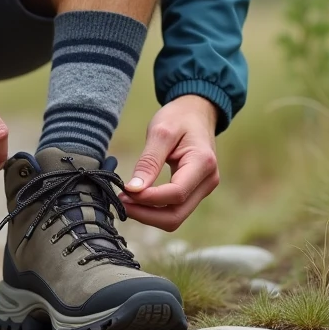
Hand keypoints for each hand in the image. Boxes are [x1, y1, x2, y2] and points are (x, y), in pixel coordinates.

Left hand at [118, 96, 219, 231]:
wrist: (197, 113)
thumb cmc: (179, 118)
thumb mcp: (161, 132)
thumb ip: (149, 162)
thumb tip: (134, 189)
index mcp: (203, 163)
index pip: (176, 193)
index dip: (149, 198)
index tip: (125, 192)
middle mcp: (208, 181)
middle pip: (176, 215)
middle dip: (146, 214)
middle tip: (121, 201)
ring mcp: (203, 189)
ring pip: (175, 217)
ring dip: (148, 215)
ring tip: (125, 200)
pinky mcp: (194, 192)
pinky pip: (174, 210)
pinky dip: (154, 209)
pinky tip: (137, 199)